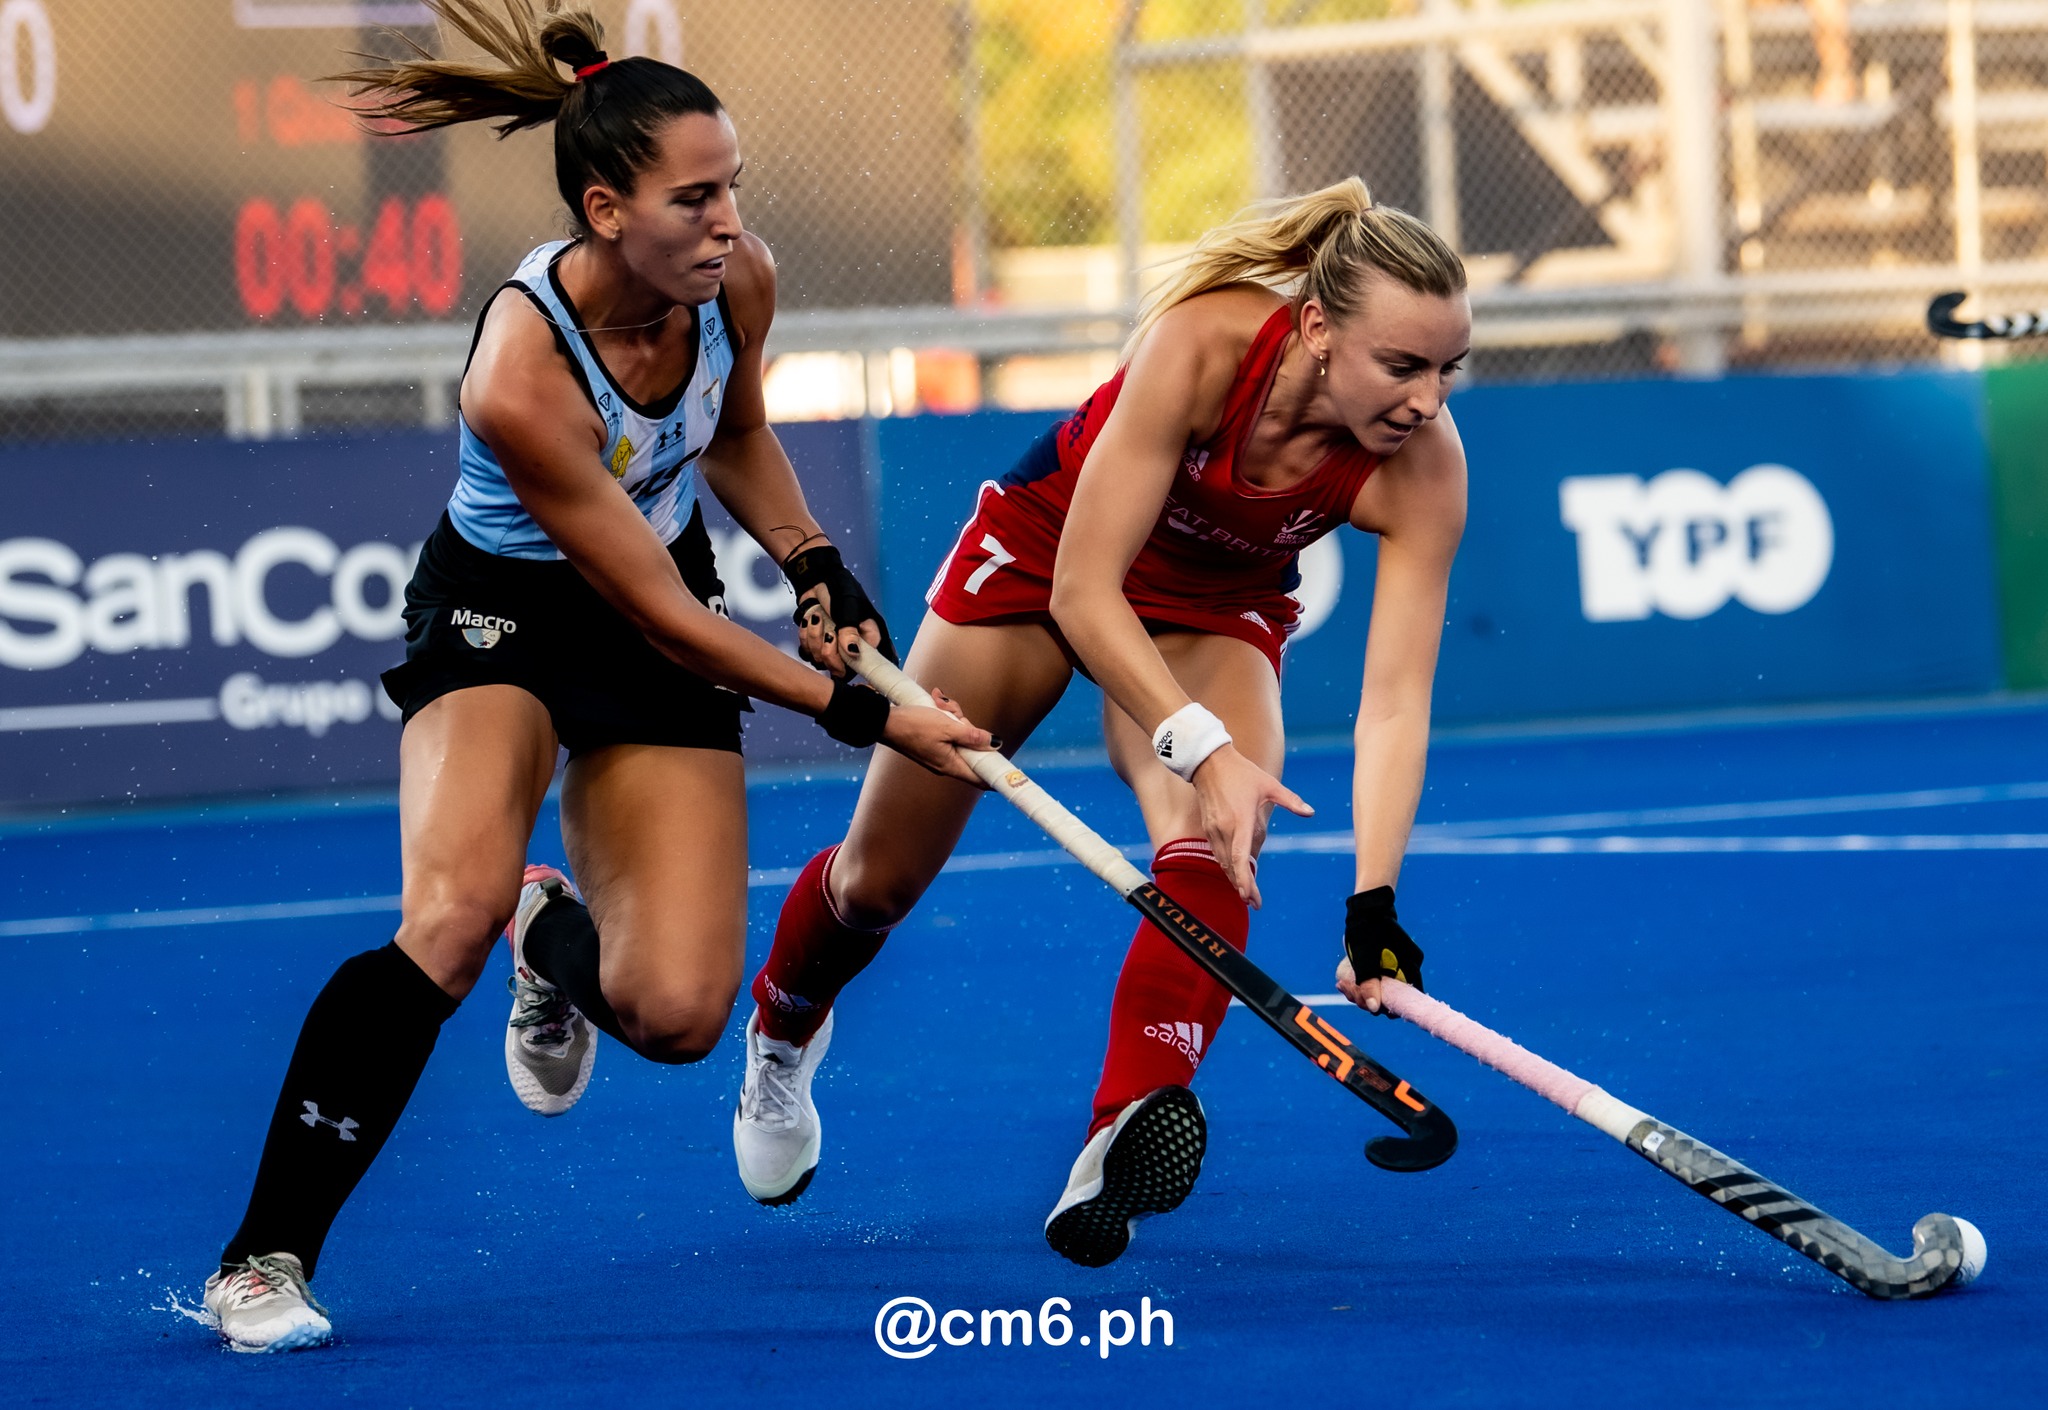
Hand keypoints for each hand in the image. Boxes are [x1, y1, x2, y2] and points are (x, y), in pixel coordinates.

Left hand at [786, 545, 894, 673]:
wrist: (817, 578)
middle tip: (828, 632)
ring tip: (817, 618)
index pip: (863, 666)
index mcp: (867, 640)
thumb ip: (850, 632)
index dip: (850, 664)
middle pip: (839, 670)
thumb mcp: (848, 609)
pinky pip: (806, 653)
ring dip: (814, 639)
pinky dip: (804, 636)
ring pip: (820, 661)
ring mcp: (832, 647)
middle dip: (828, 652)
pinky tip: (808, 620)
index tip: (840, 651)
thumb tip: (853, 653)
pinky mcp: (816, 644)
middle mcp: (851, 647)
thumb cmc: (840, 590)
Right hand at [880, 690, 993, 785]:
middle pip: (972, 747)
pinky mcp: (932, 741)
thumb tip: (994, 743)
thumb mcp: (947, 727)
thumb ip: (972, 736)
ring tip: (940, 702)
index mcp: (951, 764)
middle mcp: (946, 761)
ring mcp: (939, 751)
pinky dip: (945, 715)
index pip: (980, 778)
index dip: (995, 774)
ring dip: (954, 715)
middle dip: (968, 726)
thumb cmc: (913, 725)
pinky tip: (936, 700)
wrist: (884, 720)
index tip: (1009, 771)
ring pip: (960, 733)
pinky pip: (947, 728)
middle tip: (955, 713)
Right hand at [1190, 744, 1312, 908]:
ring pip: (1223, 861)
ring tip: (1246, 893)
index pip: (1240, 858)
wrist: (1208, 762)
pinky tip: (1235, 872)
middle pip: (1232, 866)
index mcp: (1240, 820)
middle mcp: (1224, 829)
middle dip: (1242, 887)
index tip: (1250, 896)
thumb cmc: (1241, 773)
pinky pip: (1218, 852)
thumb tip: (1310, 813)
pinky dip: (1227, 865)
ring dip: (1234, 878)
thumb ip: (1290, 801)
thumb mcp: (1269, 784)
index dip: (1245, 880)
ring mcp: (1213, 829)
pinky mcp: (1207, 827)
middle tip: (1254, 903)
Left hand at [1335, 886, 1423, 1017]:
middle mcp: (1408, 969)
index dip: (1383, 1006)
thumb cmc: (1366, 931)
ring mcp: (1398, 966)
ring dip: (1361, 990)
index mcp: (1409, 968)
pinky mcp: (1387, 963)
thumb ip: (1369, 984)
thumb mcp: (1365, 959)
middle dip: (1366, 996)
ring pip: (1380, 989)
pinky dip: (1363, 981)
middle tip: (1347, 988)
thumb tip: (1374, 1008)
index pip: (1402, 1001)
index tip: (1364, 1002)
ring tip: (1343, 984)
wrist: (1367, 908)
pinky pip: (1377, 979)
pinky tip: (1346, 980)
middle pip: (1388, 996)